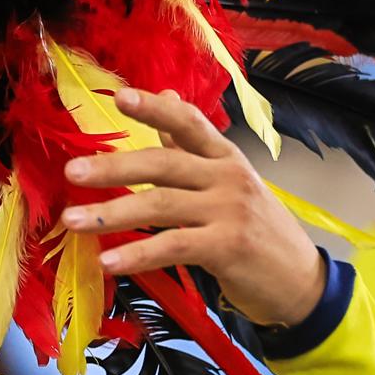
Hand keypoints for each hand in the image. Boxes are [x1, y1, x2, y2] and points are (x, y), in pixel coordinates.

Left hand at [59, 87, 325, 327]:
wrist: (301, 282)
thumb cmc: (256, 228)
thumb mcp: (227, 180)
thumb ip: (191, 143)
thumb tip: (166, 93)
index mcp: (225, 155)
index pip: (188, 121)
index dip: (155, 107)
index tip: (120, 97)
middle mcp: (228, 176)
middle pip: (163, 163)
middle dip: (114, 167)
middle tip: (72, 171)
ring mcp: (229, 211)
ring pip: (160, 205)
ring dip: (112, 213)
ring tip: (73, 220)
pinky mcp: (228, 247)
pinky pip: (172, 245)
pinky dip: (137, 253)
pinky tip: (108, 261)